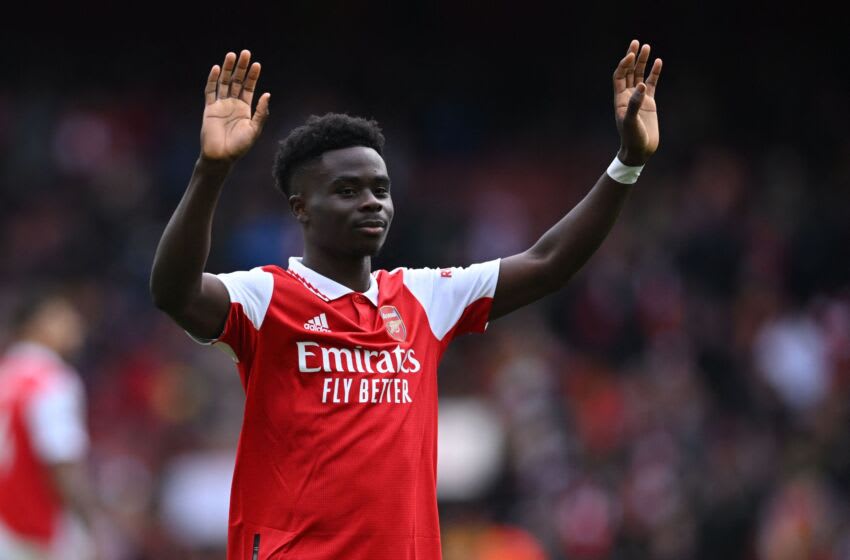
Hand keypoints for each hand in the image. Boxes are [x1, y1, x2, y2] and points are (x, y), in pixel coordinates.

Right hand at [200, 50, 270, 161]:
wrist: (221, 156)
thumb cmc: (240, 146)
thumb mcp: (255, 129)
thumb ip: (261, 112)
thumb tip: (267, 94)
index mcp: (245, 109)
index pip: (249, 88)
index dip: (253, 76)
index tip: (257, 64)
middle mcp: (233, 104)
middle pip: (236, 81)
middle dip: (241, 68)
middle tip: (245, 53)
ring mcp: (220, 105)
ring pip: (223, 82)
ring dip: (227, 69)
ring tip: (231, 55)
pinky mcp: (209, 108)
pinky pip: (210, 91)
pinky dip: (212, 80)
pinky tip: (216, 69)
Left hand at [613, 40, 661, 164]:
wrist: (640, 150)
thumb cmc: (632, 138)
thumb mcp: (632, 122)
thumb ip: (636, 104)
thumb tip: (642, 86)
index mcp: (620, 99)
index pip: (620, 77)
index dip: (624, 65)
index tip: (630, 55)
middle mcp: (628, 96)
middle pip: (629, 72)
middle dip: (632, 57)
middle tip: (636, 42)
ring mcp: (639, 98)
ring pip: (640, 75)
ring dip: (643, 62)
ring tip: (647, 47)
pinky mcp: (650, 103)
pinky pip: (652, 84)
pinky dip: (655, 73)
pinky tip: (658, 62)